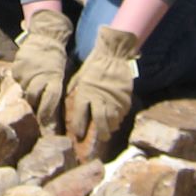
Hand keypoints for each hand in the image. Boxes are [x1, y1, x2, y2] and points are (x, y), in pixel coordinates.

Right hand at [10, 9, 72, 132]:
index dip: (47, 116)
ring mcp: (26, 72)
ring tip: (31, 89)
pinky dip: (21, 80)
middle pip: (33, 99)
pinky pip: (17, 80)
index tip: (46, 126)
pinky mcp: (16, 67)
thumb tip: (53, 113)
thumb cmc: (56, 58)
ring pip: (24, 90)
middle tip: (35, 111)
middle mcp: (39, 77)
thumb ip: (55, 90)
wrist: (46, 36)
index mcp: (54, 79)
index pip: (50, 102)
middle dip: (34, 106)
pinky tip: (26, 76)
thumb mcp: (61, 74)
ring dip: (28, 93)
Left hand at [66, 27, 138, 152]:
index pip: (80, 116)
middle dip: (100, 134)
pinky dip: (120, 118)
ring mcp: (114, 99)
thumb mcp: (79, 78)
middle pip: (100, 122)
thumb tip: (70, 103)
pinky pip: (123, 113)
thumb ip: (76, 92)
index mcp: (85, 94)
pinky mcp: (125, 98)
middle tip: (101, 139)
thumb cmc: (93, 66)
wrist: (112, 55)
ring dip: (111, 127)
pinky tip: (117, 120)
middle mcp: (99, 99)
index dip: (79, 128)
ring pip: (113, 120)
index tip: (78, 135)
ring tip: (108, 131)